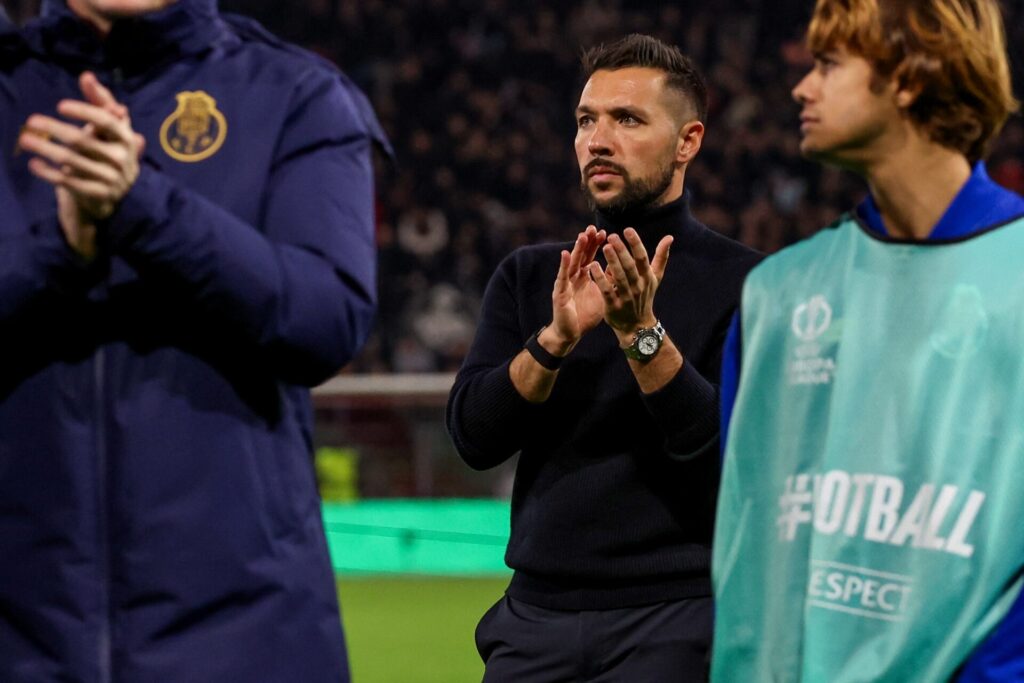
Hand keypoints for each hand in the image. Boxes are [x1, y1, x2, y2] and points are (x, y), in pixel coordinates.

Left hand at [20, 71, 142, 222]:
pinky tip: (33, 163)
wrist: (111, 193)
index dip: (84, 111)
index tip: (60, 106)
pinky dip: (48, 172)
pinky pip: (68, 182)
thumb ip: (99, 102)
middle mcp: (122, 159)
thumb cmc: (106, 151)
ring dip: (45, 148)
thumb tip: (87, 76)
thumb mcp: (107, 129)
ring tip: (25, 140)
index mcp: (127, 138)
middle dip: (54, 129)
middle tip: (31, 121)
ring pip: (71, 161)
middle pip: (83, 140)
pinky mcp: (98, 195)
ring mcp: (112, 179)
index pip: (106, 121)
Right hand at [543, 225, 606, 353]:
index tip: (605, 232)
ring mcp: (565, 284)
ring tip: (582, 236)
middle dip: (587, 242)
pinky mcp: (560, 293)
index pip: (590, 257)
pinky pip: (562, 277)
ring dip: (576, 249)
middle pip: (581, 256)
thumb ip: (607, 281)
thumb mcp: (601, 295)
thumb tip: (619, 268)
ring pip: (572, 263)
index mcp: (583, 277)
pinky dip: (563, 265)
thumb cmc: (585, 315)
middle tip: (593, 228)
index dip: (596, 245)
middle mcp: (573, 277)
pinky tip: (565, 254)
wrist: (571, 333)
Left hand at [588, 228, 671, 342]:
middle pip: (630, 266)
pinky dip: (600, 278)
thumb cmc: (645, 297)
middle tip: (612, 236)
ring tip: (605, 247)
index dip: (635, 243)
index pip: (642, 258)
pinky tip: (593, 265)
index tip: (627, 230)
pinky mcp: (614, 305)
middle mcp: (638, 286)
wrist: (637, 326)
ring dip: (612, 261)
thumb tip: (670, 237)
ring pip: (619, 277)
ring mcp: (626, 296)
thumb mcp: (655, 278)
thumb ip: (661, 257)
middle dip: (622, 250)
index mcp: (647, 277)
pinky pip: (607, 290)